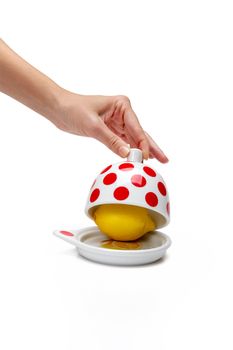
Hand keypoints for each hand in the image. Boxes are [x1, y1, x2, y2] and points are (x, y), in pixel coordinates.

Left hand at [53, 91, 168, 161]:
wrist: (58, 108)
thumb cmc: (74, 109)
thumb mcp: (93, 126)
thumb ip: (111, 141)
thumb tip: (128, 154)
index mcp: (122, 105)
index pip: (136, 128)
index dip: (142, 145)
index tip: (145, 159)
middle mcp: (122, 112)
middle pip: (139, 133)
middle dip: (151, 147)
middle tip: (165, 159)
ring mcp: (117, 121)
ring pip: (133, 139)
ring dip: (142, 150)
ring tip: (157, 161)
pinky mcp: (110, 129)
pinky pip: (123, 141)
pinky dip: (129, 150)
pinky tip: (136, 157)